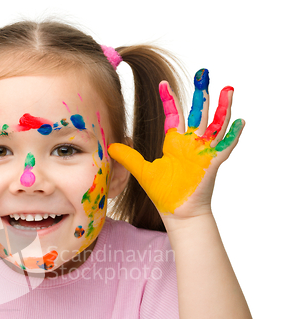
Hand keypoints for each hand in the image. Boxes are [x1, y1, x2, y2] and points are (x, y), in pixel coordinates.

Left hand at [108, 69, 243, 218]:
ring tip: (228, 89)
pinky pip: (225, 146)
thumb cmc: (163, 193)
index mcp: (175, 144)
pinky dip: (233, 134)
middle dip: (201, 95)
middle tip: (203, 74)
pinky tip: (239, 120)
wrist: (177, 213)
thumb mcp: (143, 171)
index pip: (174, 115)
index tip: (162, 83)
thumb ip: (129, 158)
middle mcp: (191, 144)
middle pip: (198, 114)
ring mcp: (203, 152)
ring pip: (216, 125)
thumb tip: (110, 146)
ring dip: (222, 108)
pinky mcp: (212, 163)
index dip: (169, 99)